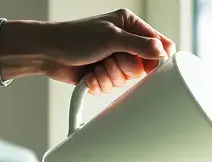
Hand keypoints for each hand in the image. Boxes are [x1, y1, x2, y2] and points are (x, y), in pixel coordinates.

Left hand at [0, 10, 175, 93]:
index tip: (151, 68)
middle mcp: (124, 41)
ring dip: (110, 77)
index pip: (159, 43)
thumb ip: (139, 45)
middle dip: (125, 69)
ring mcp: (115, 58)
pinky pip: (114, 87)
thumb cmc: (74, 38)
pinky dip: (101, 83)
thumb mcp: (111, 37)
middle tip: (111, 60)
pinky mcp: (105, 73)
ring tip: (96, 67)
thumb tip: (163, 51)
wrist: (48, 52)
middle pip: (144, 67)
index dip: (158, 59)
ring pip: (127, 80)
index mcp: (129, 25)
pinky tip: (90, 75)